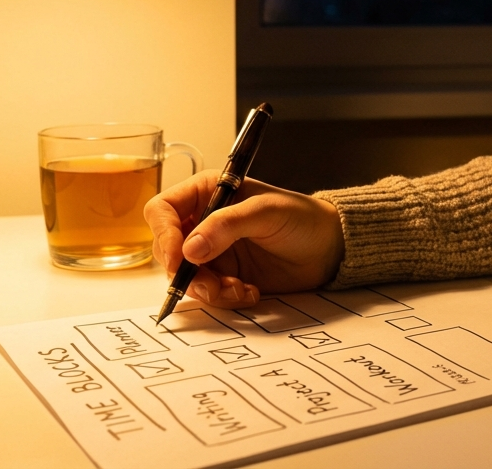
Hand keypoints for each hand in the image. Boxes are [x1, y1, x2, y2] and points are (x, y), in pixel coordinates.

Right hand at [144, 170, 343, 307]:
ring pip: (184, 276)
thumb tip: (190, 248)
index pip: (163, 210)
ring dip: (207, 289)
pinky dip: (224, 298)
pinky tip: (249, 291)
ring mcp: (212, 252)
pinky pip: (207, 293)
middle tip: (212, 283)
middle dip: (186, 271)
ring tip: (239, 288)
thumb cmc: (301, 218)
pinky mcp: (224, 276)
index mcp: (207, 193)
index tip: (180, 258)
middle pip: (168, 249)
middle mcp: (203, 222)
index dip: (165, 234)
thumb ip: (227, 225)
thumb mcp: (266, 212)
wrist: (328, 248)